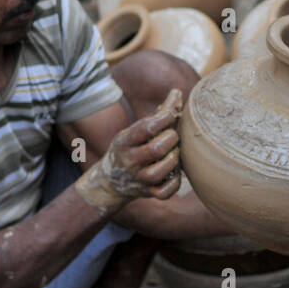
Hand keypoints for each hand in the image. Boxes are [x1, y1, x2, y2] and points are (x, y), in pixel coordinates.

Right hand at [76, 90, 183, 210]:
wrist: (111, 182)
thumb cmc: (130, 149)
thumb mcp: (134, 131)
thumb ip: (157, 115)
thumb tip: (177, 94)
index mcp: (125, 141)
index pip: (146, 127)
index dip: (165, 118)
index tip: (173, 113)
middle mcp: (130, 161)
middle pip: (156, 149)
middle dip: (171, 139)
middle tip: (173, 136)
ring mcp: (139, 179)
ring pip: (160, 171)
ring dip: (173, 159)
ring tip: (174, 153)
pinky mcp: (148, 193)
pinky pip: (165, 192)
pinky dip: (174, 183)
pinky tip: (174, 172)